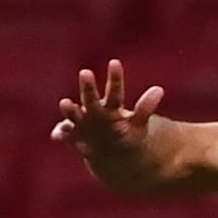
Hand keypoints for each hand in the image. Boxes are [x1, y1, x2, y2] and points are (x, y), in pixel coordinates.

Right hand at [52, 61, 164, 181]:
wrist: (111, 154)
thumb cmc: (125, 133)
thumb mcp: (138, 123)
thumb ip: (146, 108)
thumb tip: (159, 89)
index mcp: (111, 106)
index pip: (115, 90)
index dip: (115, 77)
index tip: (115, 62)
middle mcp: (93, 110)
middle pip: (90, 97)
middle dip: (88, 86)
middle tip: (86, 72)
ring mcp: (81, 122)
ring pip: (73, 113)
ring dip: (69, 109)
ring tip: (66, 103)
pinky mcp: (73, 135)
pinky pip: (65, 133)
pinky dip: (61, 133)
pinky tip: (57, 135)